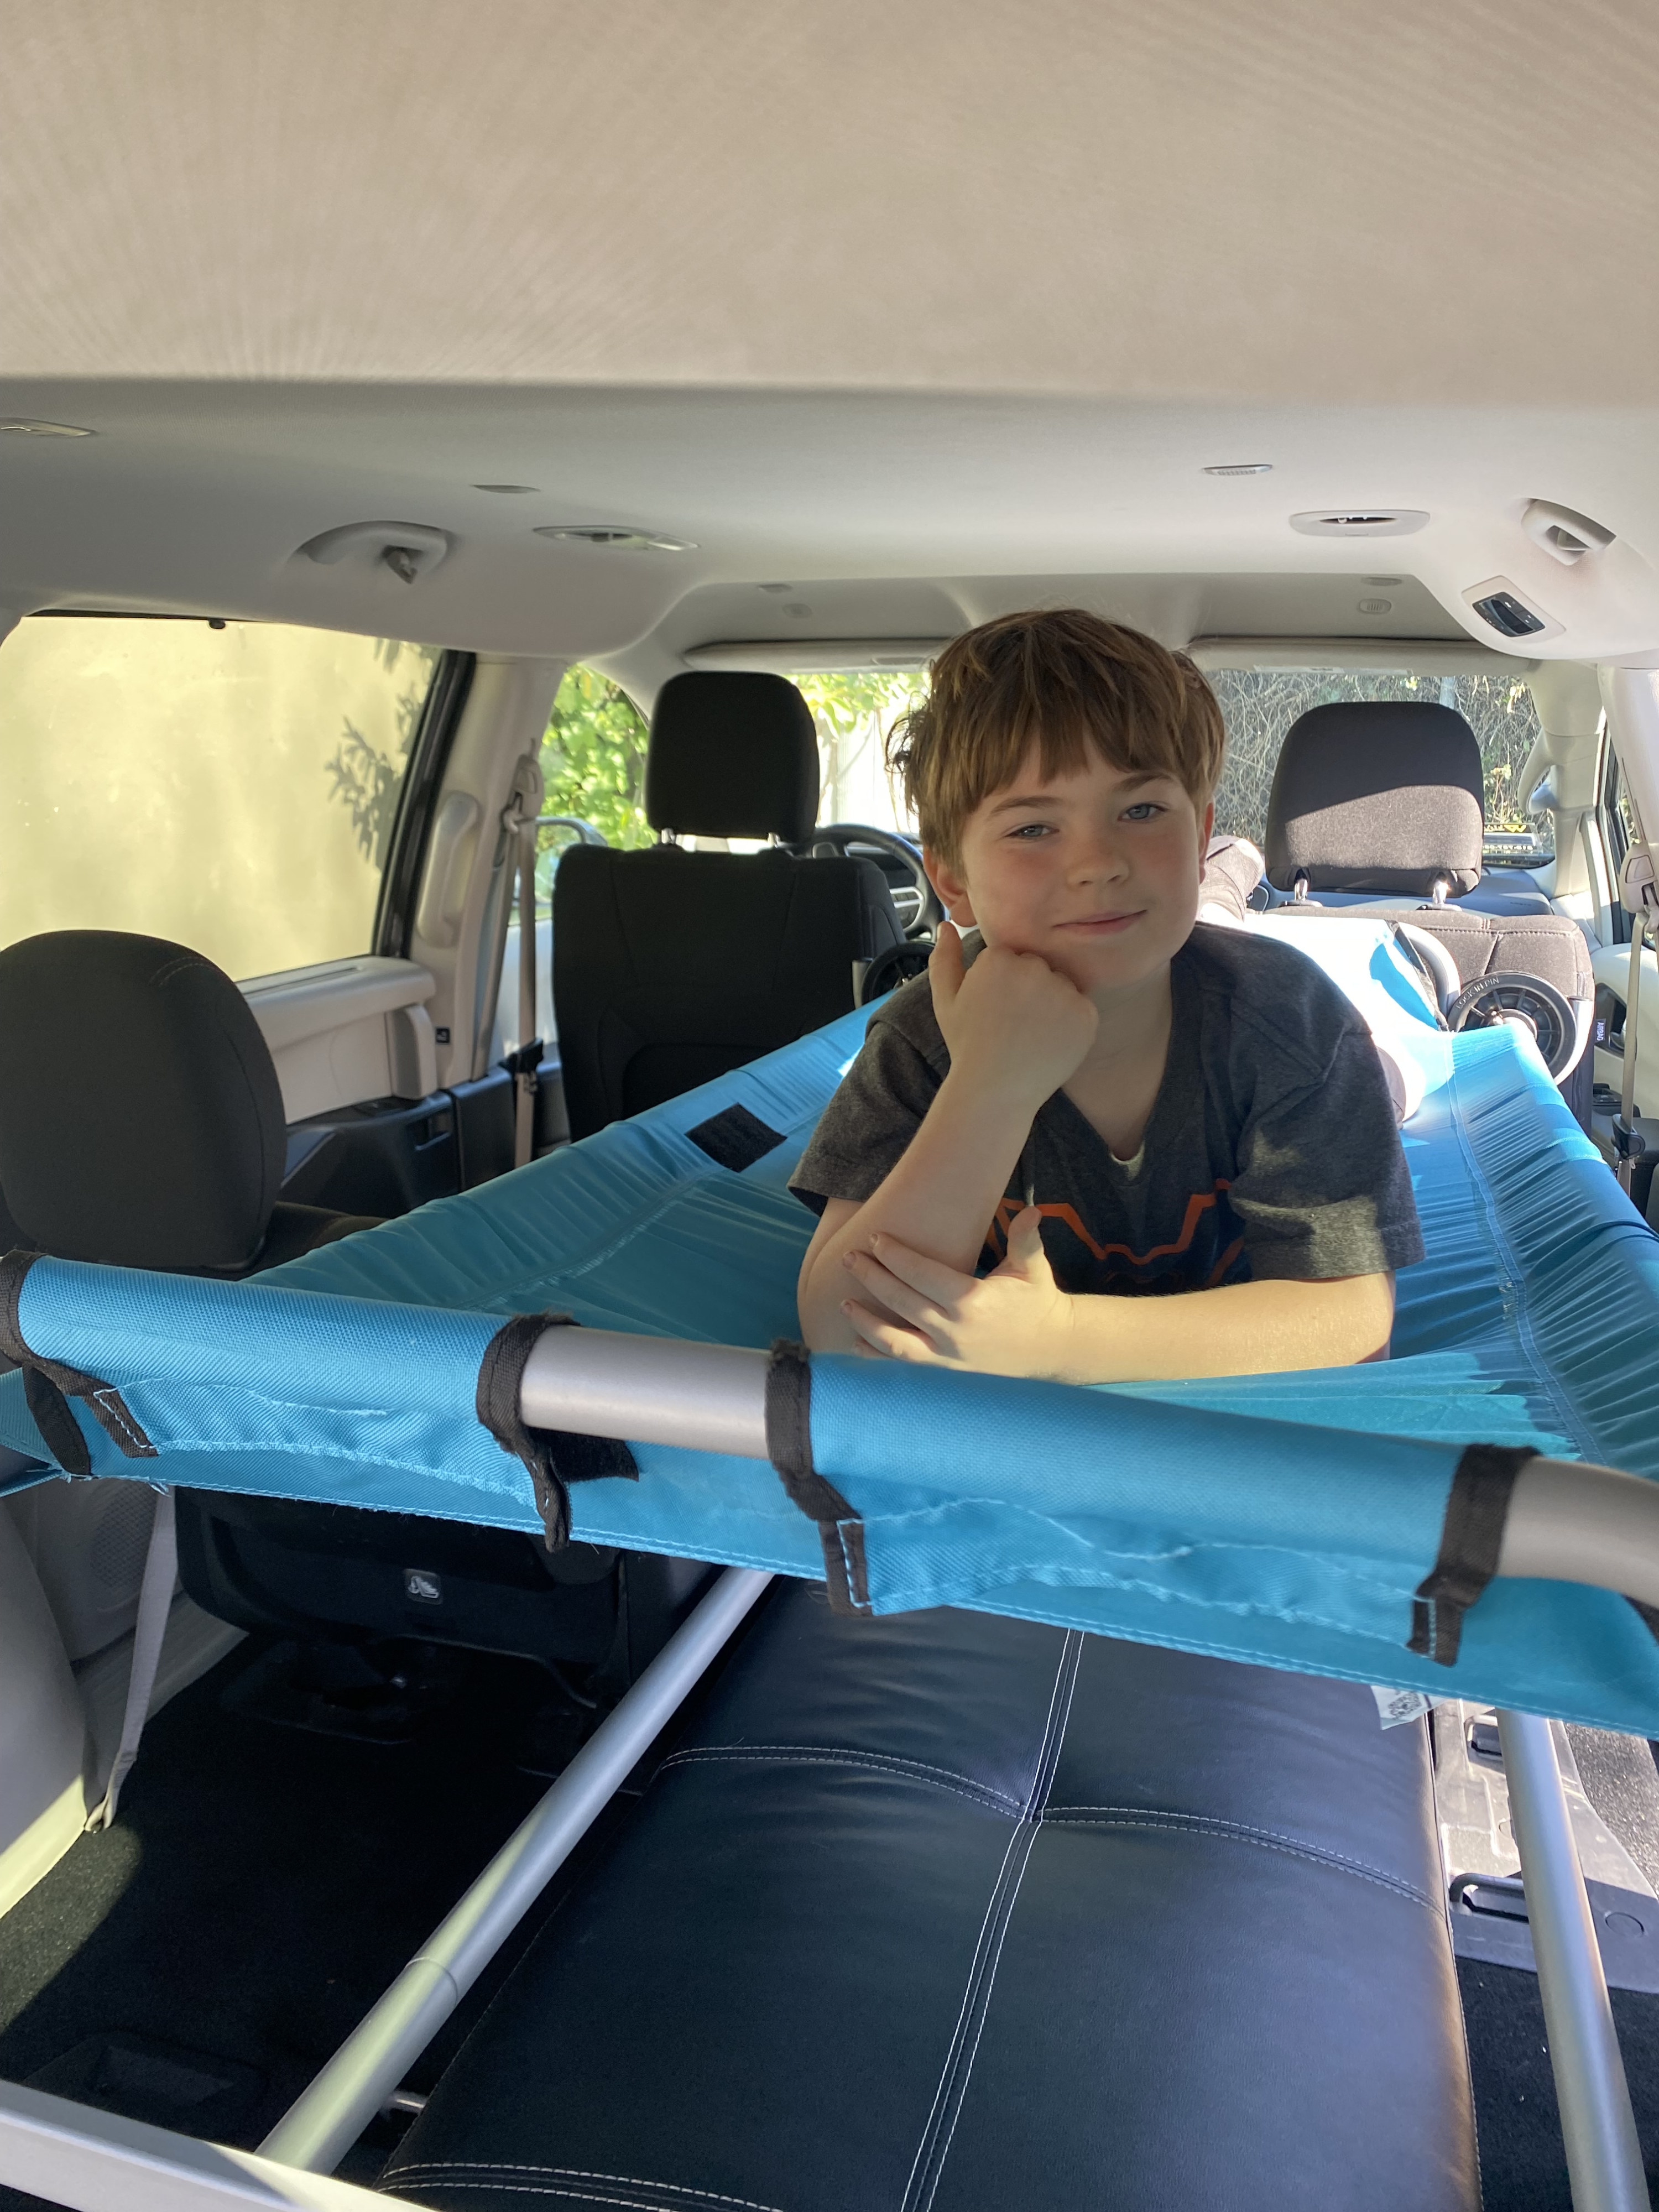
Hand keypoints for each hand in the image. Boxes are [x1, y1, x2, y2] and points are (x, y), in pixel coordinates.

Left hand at [840, 1207, 1080, 1378]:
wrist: (1049, 1348)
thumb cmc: (1037, 1301)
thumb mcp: (1032, 1268)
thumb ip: (1026, 1239)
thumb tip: (1033, 1211)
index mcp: (972, 1300)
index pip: (922, 1275)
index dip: (895, 1256)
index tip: (875, 1238)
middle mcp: (955, 1330)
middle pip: (902, 1301)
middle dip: (872, 1277)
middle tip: (849, 1258)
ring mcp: (947, 1355)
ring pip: (895, 1340)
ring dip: (865, 1321)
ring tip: (843, 1302)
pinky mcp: (945, 1370)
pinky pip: (904, 1364)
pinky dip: (876, 1356)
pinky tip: (855, 1343)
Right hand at [930, 923, 1096, 1107]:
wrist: (996, 1091)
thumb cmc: (968, 1045)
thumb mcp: (945, 1000)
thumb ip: (944, 958)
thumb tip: (948, 925)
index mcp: (999, 959)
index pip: (1010, 957)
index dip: (1001, 983)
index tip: (994, 1007)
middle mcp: (1034, 968)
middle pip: (1038, 967)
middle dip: (1029, 988)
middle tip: (1012, 1022)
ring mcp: (1063, 991)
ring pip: (1061, 985)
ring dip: (1052, 1003)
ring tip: (1031, 1034)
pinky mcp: (1086, 1014)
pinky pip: (1081, 1008)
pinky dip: (1071, 1023)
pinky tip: (1049, 1042)